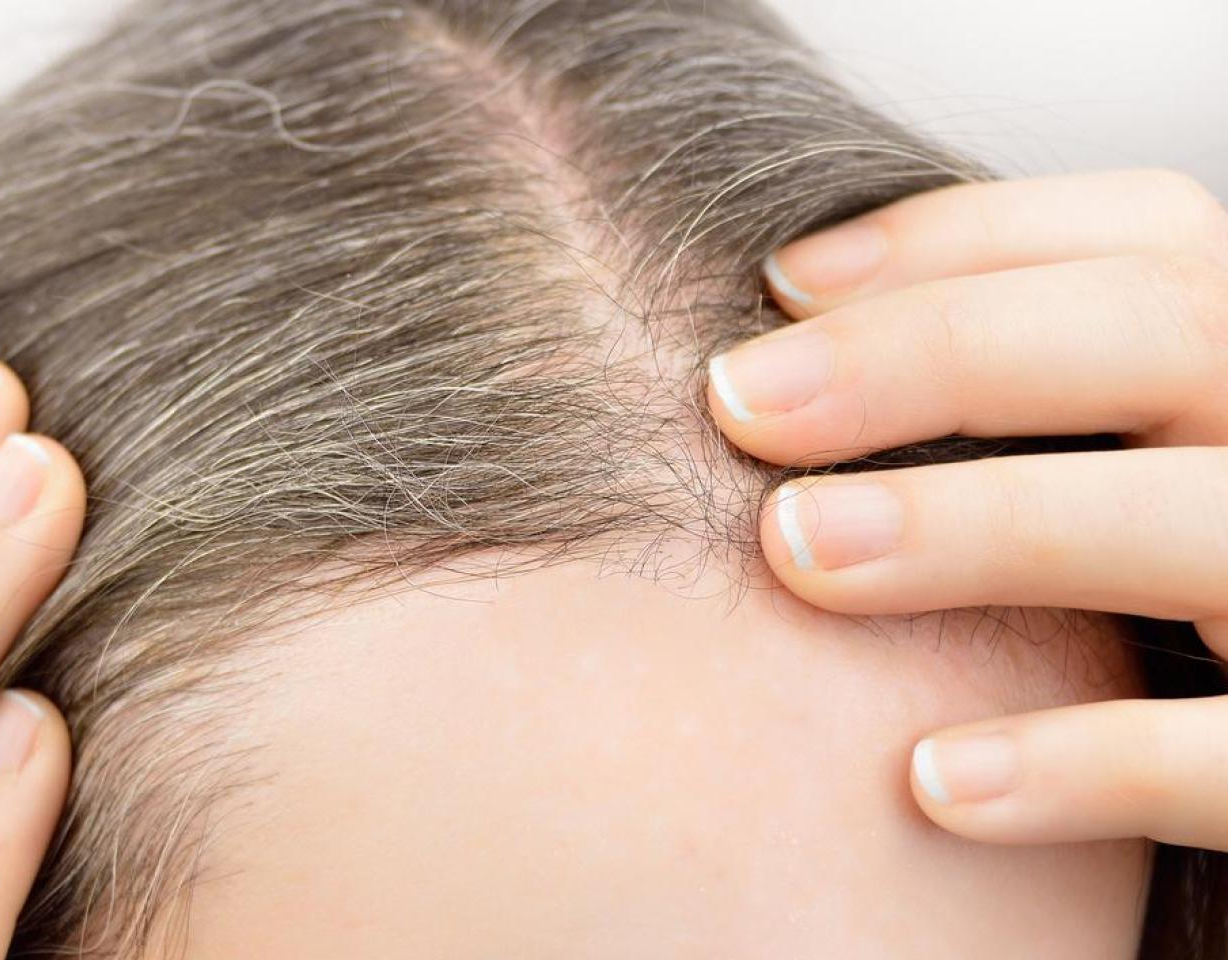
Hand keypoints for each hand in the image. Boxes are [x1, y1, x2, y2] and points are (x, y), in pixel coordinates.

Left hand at [705, 169, 1227, 849]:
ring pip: (1195, 520)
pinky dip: (1085, 764)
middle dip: (930, 353)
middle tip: (739, 402)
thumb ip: (1032, 411)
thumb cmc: (1155, 618)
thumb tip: (785, 368)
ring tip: (793, 551)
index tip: (776, 283)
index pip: (1151, 237)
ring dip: (977, 526)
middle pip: (1164, 331)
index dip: (957, 240)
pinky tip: (927, 781)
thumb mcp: (1134, 473)